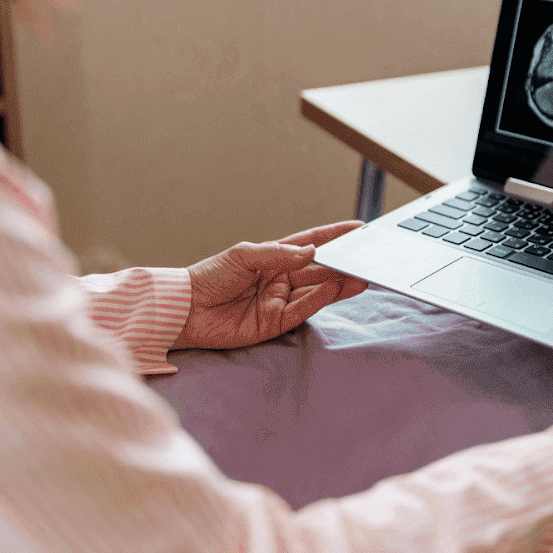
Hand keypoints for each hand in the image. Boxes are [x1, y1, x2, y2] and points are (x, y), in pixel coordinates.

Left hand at [174, 222, 369, 350]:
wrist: (186, 308)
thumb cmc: (209, 277)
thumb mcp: (242, 255)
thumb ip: (277, 253)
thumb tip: (311, 251)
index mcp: (272, 258)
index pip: (308, 244)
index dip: (332, 236)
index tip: (357, 229)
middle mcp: (280, 279)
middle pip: (318, 269)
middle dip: (342, 263)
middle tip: (367, 257)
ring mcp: (279, 301)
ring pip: (316, 290)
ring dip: (339, 284)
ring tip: (361, 277)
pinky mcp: (275, 323)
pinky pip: (303, 309)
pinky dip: (320, 299)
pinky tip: (335, 289)